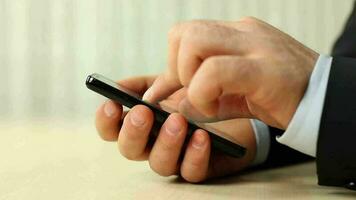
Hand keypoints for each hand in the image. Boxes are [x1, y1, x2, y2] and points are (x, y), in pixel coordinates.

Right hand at [95, 76, 255, 181]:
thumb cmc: (193, 96)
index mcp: (141, 124)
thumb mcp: (168, 82)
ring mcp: (175, 158)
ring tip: (177, 120)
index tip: (112, 104)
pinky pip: (191, 172)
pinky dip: (194, 155)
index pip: (112, 129)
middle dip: (133, 132)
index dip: (106, 120)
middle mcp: (152, 144)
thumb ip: (145, 84)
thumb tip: (119, 85)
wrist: (229, 105)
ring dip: (166, 142)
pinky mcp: (198, 167)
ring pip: (159, 164)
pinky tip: (202, 136)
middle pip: (129, 150)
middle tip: (143, 113)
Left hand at [142, 17, 318, 128]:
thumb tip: (168, 103)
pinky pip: (215, 71)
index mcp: (236, 33)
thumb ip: (202, 95)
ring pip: (194, 42)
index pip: (186, 34)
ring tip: (207, 100)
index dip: (170, 65)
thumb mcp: (233, 92)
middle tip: (190, 93)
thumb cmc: (277, 95)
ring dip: (189, 78)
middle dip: (176, 69)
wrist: (325, 100)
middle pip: (184, 32)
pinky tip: (215, 108)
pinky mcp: (263, 69)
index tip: (165, 91)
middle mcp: (243, 32)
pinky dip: (203, 93)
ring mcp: (254, 46)